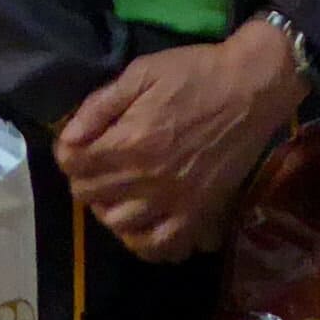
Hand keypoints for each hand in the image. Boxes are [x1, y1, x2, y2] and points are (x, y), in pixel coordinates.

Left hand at [51, 26, 307, 260]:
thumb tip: (67, 136)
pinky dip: (146, 243)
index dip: (68, 153)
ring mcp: (174, 201)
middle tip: (99, 164)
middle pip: (90, 197)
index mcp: (128, 143)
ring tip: (120, 192)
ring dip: (110, 209)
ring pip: (119, 226)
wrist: (253, 88)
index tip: (80, 143)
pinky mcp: (200, 213)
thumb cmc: (195, 73)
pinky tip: (145, 223)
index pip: (72, 166)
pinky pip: (163, 247)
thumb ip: (100, 106)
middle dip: (86, 179)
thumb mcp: (141, 73)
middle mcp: (146, 180)